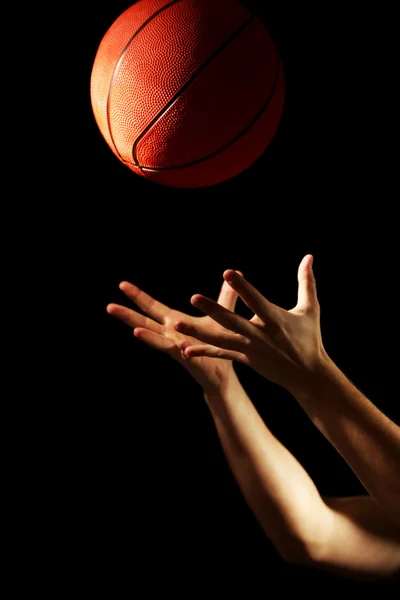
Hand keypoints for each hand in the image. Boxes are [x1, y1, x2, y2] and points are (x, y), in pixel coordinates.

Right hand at [106, 273, 242, 394]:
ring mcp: (176, 348)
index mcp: (174, 323)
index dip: (138, 296)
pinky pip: (177, 352)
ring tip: (133, 330)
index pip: (152, 307)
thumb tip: (233, 274)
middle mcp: (170, 335)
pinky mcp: (188, 358)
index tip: (122, 285)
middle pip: (145, 322)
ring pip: (157, 340)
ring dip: (145, 335)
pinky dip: (172, 348)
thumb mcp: (222, 316)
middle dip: (128, 314)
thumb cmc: (220, 344)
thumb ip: (225, 296)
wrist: (226, 373)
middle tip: (109, 306)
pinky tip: (174, 346)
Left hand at [173, 255, 326, 394]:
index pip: (256, 301)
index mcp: (275, 320)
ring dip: (198, 333)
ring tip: (176, 325)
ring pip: (220, 340)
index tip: (228, 273)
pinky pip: (221, 355)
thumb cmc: (309, 337)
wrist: (307, 374)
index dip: (243, 287)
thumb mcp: (310, 309)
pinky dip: (203, 352)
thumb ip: (306, 282)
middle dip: (213, 310)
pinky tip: (184, 349)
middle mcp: (260, 335)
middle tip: (193, 298)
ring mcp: (251, 349)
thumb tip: (309, 256)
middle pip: (232, 321)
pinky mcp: (245, 359)